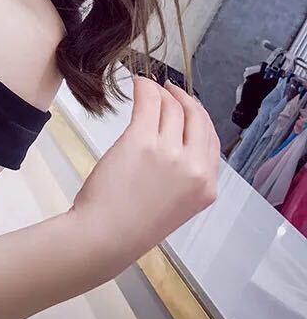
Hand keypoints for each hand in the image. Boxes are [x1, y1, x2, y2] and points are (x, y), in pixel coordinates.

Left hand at [67, 75, 219, 261]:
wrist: (107, 234)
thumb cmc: (132, 223)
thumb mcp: (176, 204)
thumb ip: (184, 175)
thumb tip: (177, 142)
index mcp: (207, 186)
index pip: (211, 140)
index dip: (198, 117)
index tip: (186, 106)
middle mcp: (194, 168)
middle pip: (196, 118)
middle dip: (184, 99)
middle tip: (169, 89)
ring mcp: (170, 153)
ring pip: (172, 107)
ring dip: (161, 91)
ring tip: (150, 87)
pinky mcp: (142, 141)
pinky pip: (149, 102)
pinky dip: (145, 87)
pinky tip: (138, 83)